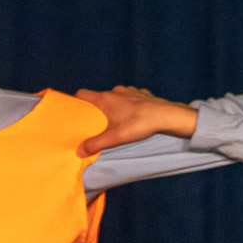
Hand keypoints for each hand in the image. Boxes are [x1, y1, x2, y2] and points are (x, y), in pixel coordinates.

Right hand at [75, 86, 197, 155]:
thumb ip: (94, 144)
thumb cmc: (138, 124)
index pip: (81, 93)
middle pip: (98, 97)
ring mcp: (129, 91)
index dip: (76, 101)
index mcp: (104, 99)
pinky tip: (133, 116)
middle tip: (96, 122)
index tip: (75, 111)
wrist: (166, 115)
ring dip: (113, 106)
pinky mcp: (142, 93)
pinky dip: (129, 105)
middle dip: (96, 109)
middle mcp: (114, 91)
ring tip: (117, 121)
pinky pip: (130, 97)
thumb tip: (79, 152)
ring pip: (115, 97)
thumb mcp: (114, 138)